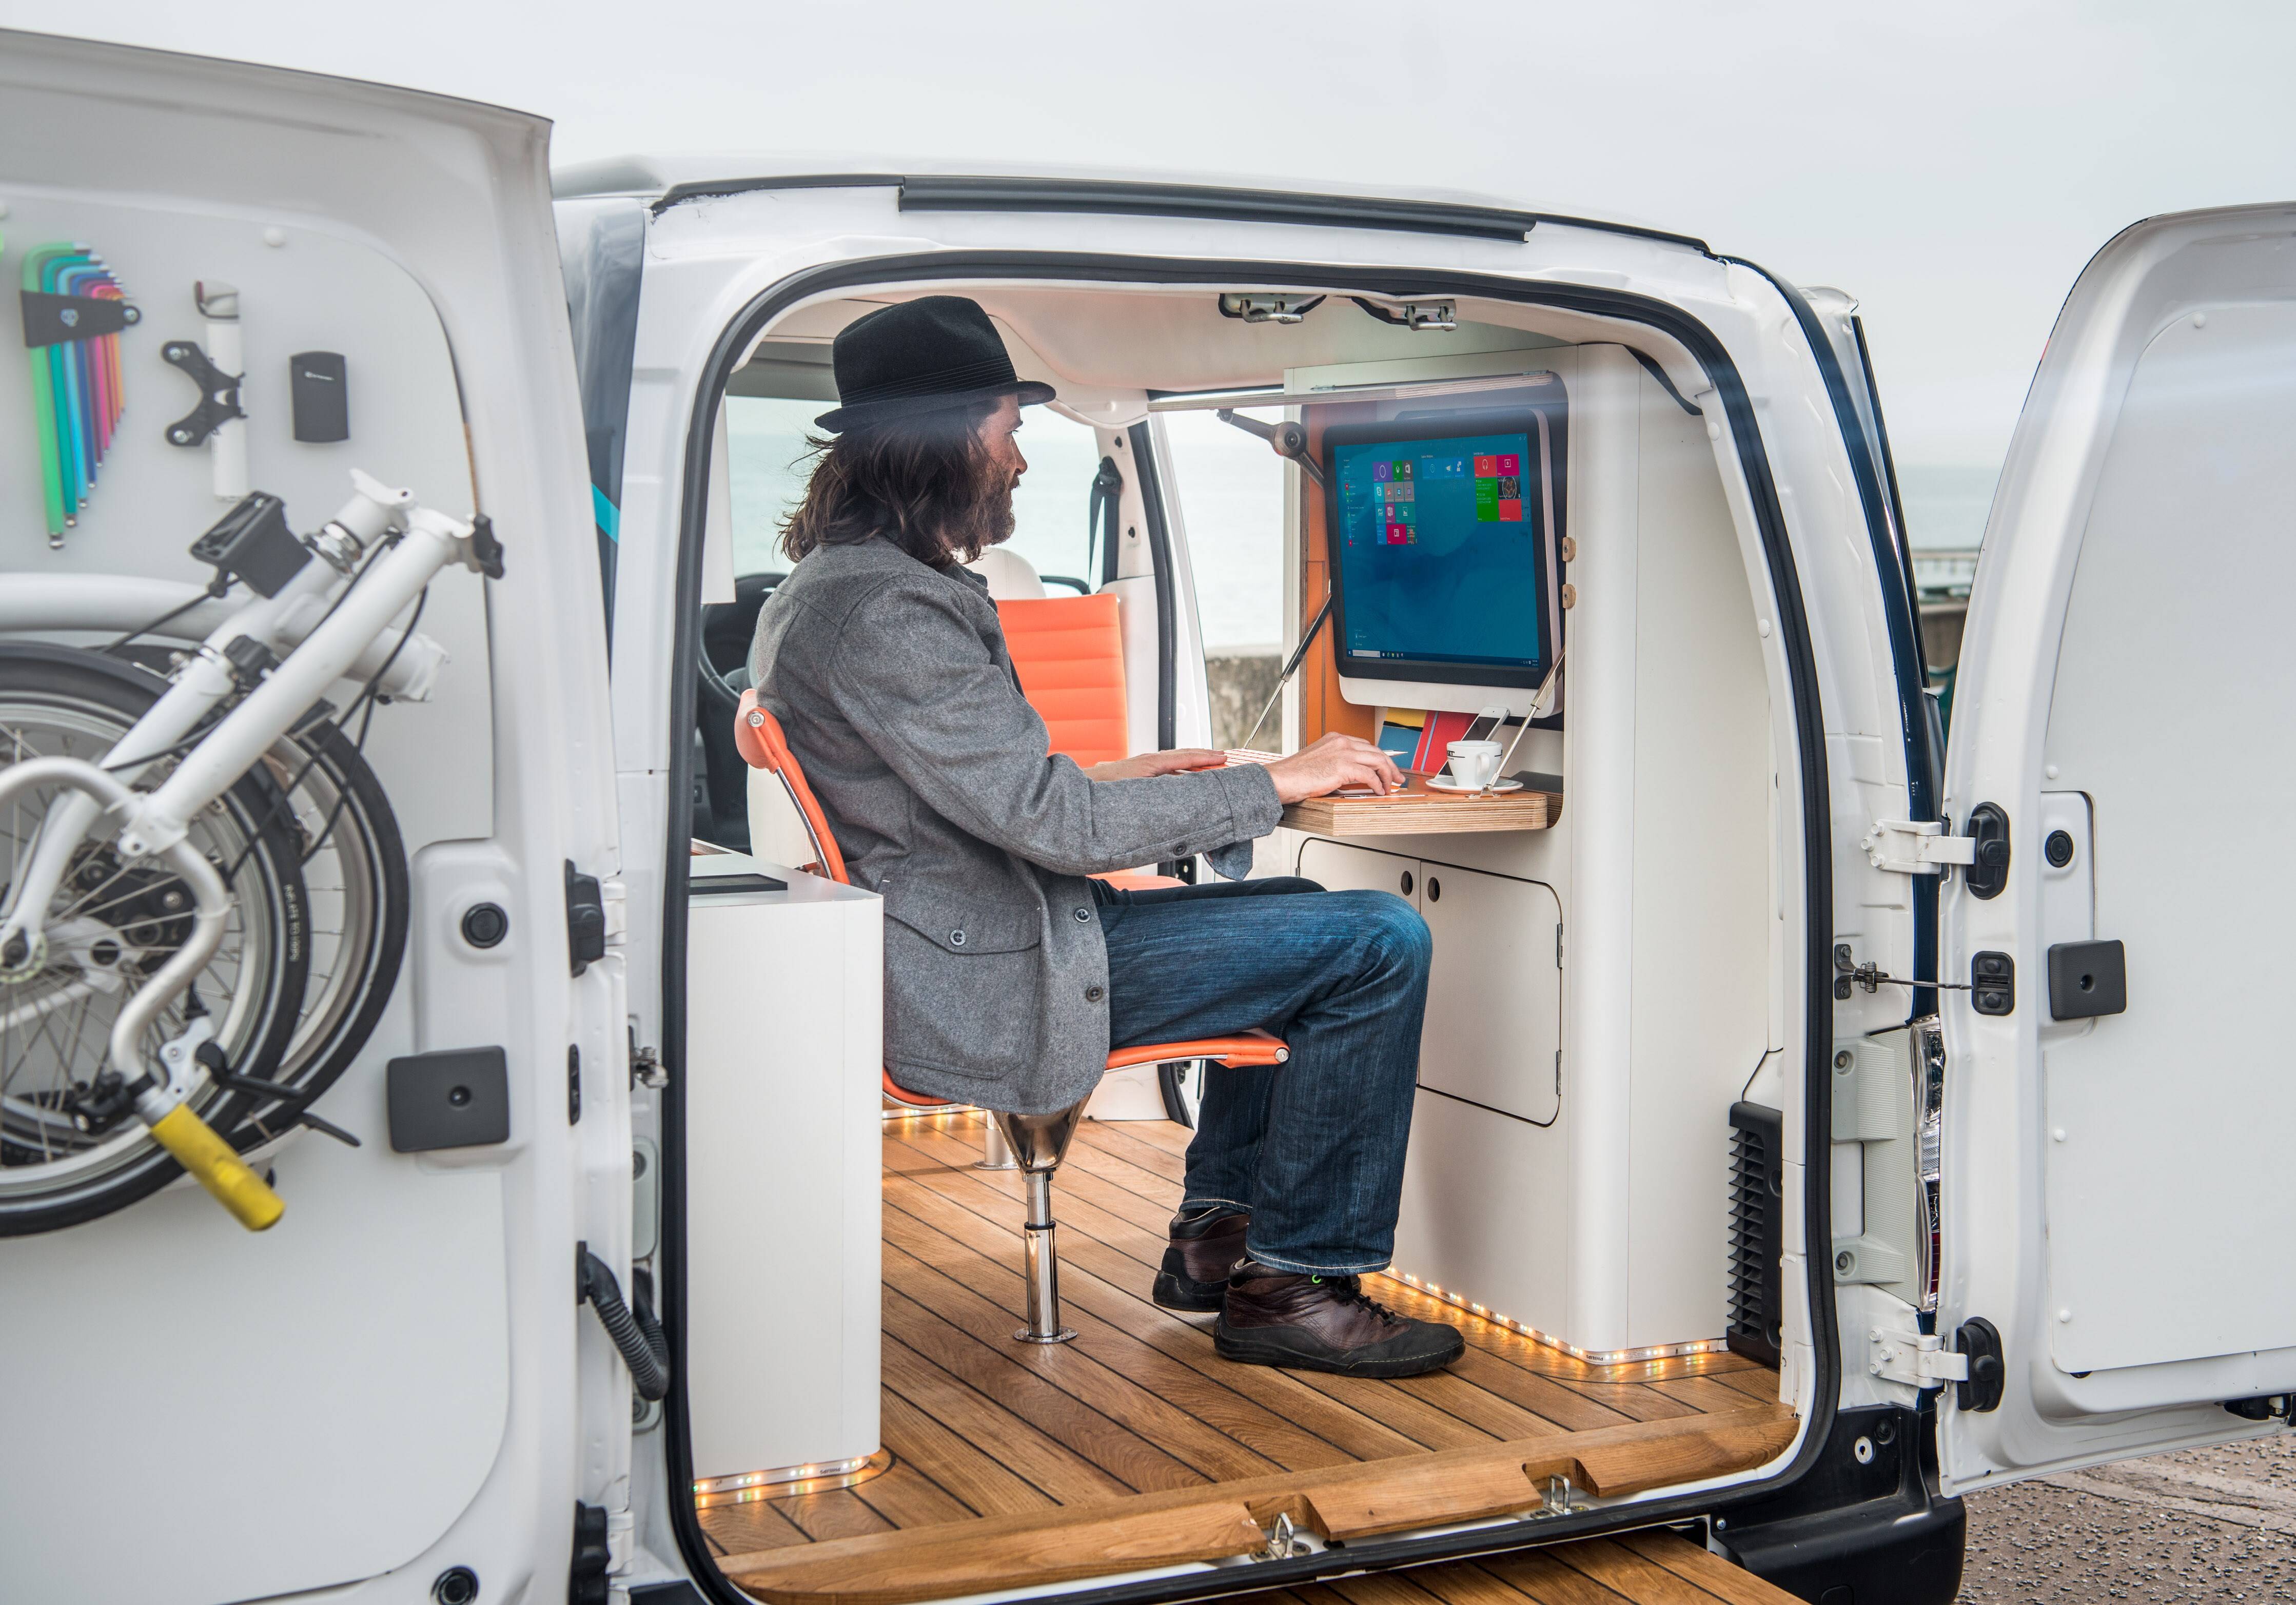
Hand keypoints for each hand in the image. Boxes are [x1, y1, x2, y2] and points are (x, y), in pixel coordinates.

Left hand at [1084, 748, 1228, 781]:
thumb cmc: (1106, 790)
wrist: (1086, 786)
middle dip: (1204, 755)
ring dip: (1194, 761)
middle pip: (1183, 755)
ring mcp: (1145, 764)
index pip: (1185, 757)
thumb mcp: (1136, 791)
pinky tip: (1186, 775)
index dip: (1205, 757)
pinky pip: (1166, 767)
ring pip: (1175, 760)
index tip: (1223, 757)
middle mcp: (1150, 760)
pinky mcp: (1141, 770)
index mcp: (1151, 763)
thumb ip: (1159, 790)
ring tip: (1211, 763)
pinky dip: (1181, 768)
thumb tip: (1181, 787)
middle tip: (1224, 757)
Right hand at [1264, 734, 1404, 802]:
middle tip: (1397, 777)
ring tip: (1391, 786)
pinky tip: (1378, 791)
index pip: (1365, 745)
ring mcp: (1343, 753)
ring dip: (1388, 775)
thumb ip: (1335, 763)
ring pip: (1377, 760)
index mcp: (1335, 738)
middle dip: (1390, 765)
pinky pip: (1369, 775)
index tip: (1386, 768)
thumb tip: (1351, 776)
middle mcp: (1341, 742)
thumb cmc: (1294, 775)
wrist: (1281, 779)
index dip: (1379, 758)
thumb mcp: (1318, 761)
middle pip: (1376, 750)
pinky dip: (1377, 784)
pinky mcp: (1343, 767)